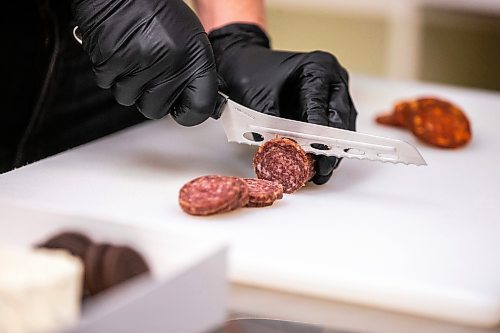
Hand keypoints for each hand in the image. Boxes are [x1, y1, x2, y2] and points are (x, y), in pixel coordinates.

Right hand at [72, 0, 217, 124]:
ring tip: (132, 56)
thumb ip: (193, 70)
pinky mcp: (112, 62)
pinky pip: (108, 84)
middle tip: (149, 73)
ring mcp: (140, 65)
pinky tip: (118, 51)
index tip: (184, 108)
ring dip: (128, 82)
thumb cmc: (155, 10)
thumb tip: (194, 99)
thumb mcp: (189, 38)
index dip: (189, 112)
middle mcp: (170, 64)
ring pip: (129, 98)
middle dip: (151, 97)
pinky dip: (110, 71)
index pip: (199, 108)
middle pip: (157, 110)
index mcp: (195, 58)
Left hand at [209, 24, 356, 183]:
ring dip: (330, 151)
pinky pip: (330, 130)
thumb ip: (272, 123)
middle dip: (331, 146)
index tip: (319, 151)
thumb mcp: (257, 98)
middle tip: (324, 168)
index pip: (322, 105)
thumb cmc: (250, 71)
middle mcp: (332, 79)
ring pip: (340, 127)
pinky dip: (323, 147)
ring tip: (320, 172)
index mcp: (319, 67)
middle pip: (339, 118)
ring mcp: (332, 94)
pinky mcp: (326, 108)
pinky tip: (316, 164)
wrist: (241, 61)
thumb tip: (283, 149)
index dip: (320, 131)